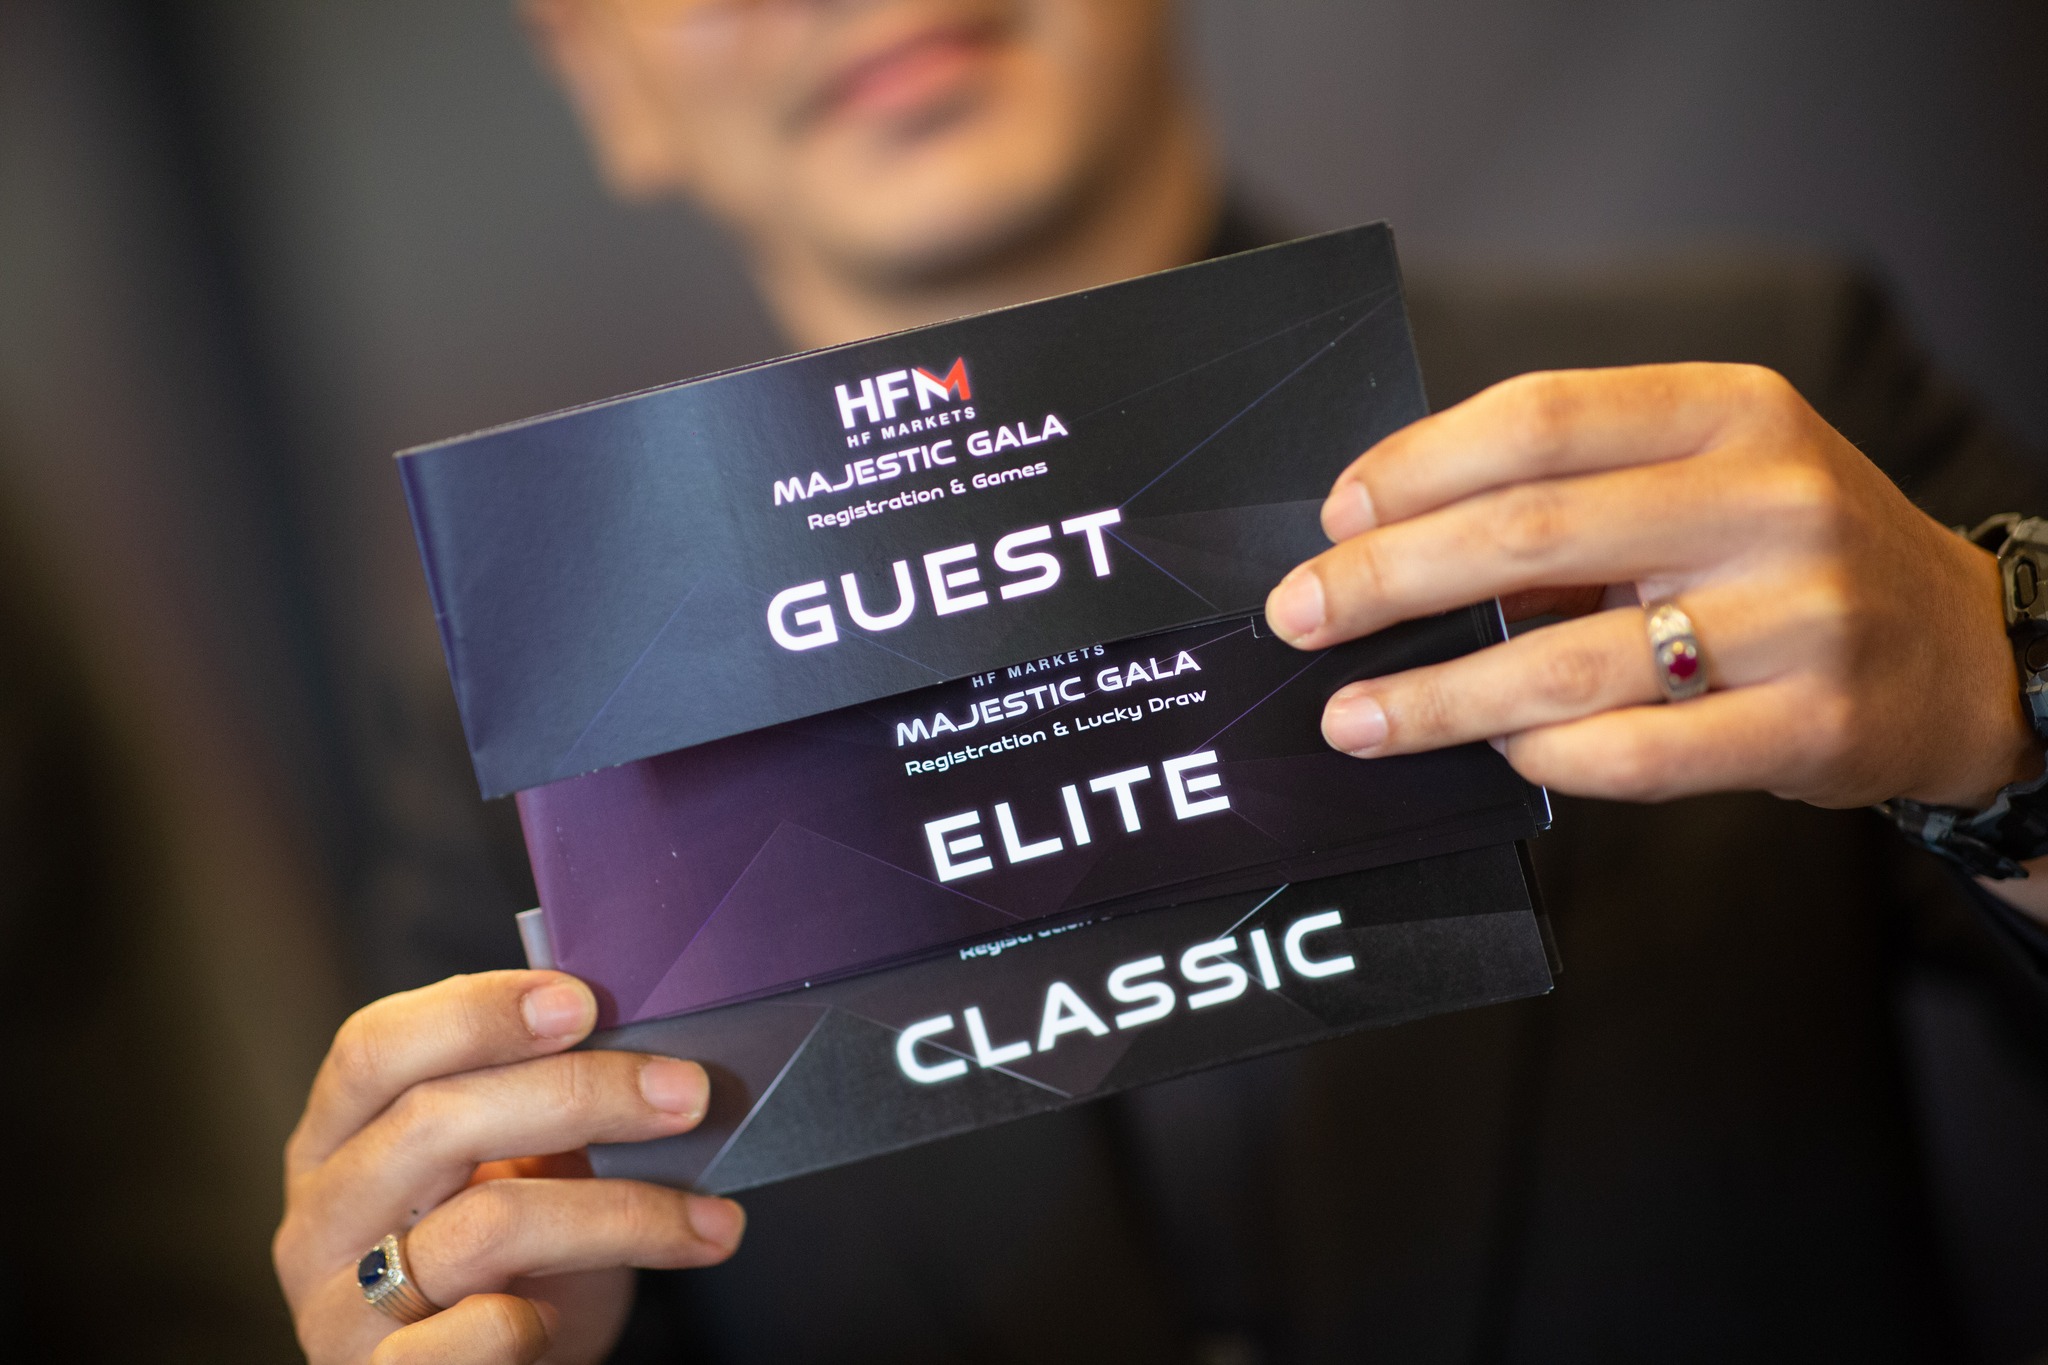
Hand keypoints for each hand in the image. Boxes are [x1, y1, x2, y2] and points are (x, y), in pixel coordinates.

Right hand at [275, 971, 743, 1364]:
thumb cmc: (507, 1262)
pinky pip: (481, 1333)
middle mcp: (319, 1218)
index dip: (477, 1013)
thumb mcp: (508, 1168)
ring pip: (488, 1224)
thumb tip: (647, 1052)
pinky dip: (541, 1314)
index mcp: (335, 1138)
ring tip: (710, 1218)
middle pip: (436, 1120)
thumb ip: (536, 1105)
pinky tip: (578, 1310)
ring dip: (622, 1210)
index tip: (584, 1001)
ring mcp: (339, 1308)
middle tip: (687, 1093)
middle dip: (580, 1093)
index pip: (375, 1048)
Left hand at [1263, 363, 2040, 809]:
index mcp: (1730, 412)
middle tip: (1299, 618)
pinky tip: (1490, 753)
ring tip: (1352, 716)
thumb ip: (1575, 490)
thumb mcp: (1706, 478)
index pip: (1538, 418)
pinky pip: (1634, 754)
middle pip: (1529, 533)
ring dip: (1434, 697)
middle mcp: (1770, 500)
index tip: (1333, 516)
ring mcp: (1799, 617)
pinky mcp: (1811, 726)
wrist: (1956, 651)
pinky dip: (1542, 757)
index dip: (1415, 466)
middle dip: (1385, 581)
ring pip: (1566, 663)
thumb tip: (1387, 534)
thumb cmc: (1783, 558)